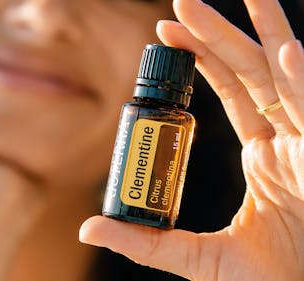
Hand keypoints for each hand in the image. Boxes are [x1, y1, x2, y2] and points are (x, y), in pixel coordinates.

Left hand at [80, 0, 303, 279]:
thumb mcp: (198, 259)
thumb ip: (147, 244)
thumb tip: (88, 228)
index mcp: (262, 156)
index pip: (231, 94)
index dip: (203, 62)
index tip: (168, 35)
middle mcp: (287, 140)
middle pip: (252, 74)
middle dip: (218, 37)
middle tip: (182, 6)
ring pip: (283, 77)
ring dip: (259, 35)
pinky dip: (303, 83)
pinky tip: (286, 52)